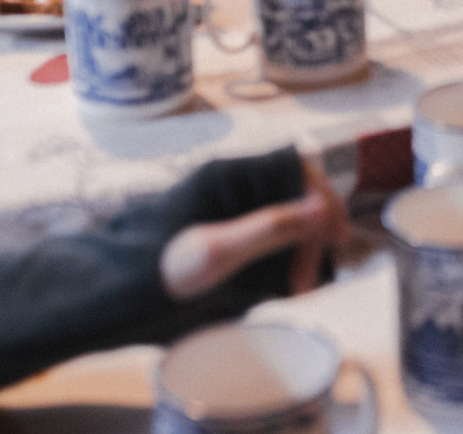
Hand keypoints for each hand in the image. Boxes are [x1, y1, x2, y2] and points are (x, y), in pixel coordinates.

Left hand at [158, 157, 347, 300]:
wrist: (126, 294)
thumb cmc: (161, 270)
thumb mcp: (217, 253)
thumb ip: (268, 228)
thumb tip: (319, 209)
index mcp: (228, 175)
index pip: (293, 168)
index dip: (321, 198)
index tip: (336, 236)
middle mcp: (235, 185)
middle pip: (295, 194)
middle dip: (311, 235)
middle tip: (307, 280)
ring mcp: (235, 208)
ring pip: (289, 217)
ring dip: (303, 249)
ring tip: (298, 287)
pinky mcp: (234, 232)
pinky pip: (275, 236)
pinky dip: (288, 258)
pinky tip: (288, 282)